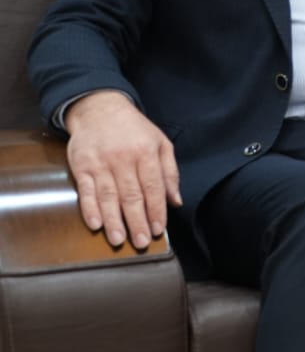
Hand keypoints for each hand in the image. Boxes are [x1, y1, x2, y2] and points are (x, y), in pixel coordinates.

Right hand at [63, 90, 181, 248]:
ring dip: (114, 220)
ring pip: (109, 196)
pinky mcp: (81, 166)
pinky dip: (90, 208)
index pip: (153, 187)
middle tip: (140, 242)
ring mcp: (101, 163)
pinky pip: (85, 191)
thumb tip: (176, 201)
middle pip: (131, 195)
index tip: (157, 229)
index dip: (156, 210)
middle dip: (137, 221)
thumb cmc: (134, 129)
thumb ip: (170, 172)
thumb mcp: (160, 143)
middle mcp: (123, 159)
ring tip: (119, 239)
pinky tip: (96, 224)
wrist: (99, 109)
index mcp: (146, 153)